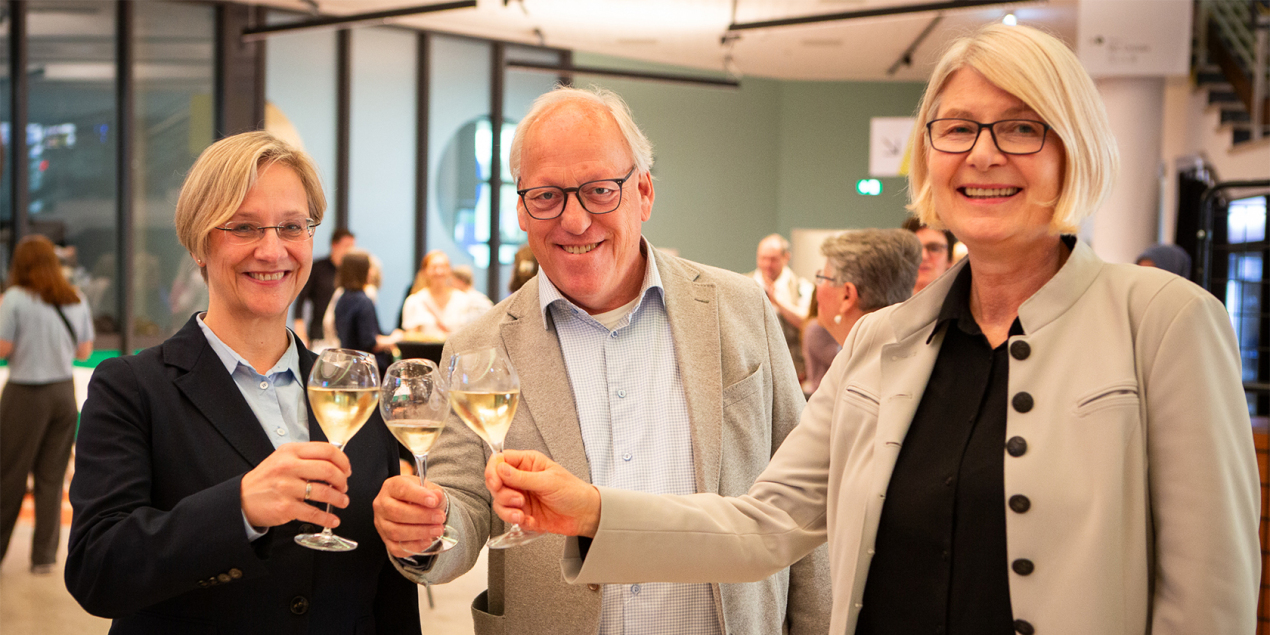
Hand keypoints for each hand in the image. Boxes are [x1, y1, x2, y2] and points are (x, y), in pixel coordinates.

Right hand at [240, 442, 350, 528]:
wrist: (242, 498)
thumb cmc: (266, 479)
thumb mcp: (282, 458)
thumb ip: (306, 456)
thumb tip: (335, 461)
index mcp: (291, 451)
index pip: (326, 450)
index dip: (343, 460)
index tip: (347, 469)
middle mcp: (289, 467)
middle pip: (329, 470)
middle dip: (343, 480)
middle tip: (344, 486)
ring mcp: (287, 487)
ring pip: (324, 492)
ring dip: (339, 498)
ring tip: (342, 501)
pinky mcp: (286, 507)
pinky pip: (314, 513)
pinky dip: (327, 518)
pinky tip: (333, 519)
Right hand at [373, 475, 448, 557]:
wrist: (413, 506)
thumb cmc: (419, 496)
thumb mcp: (427, 488)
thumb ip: (433, 491)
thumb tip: (437, 497)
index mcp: (391, 487)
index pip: (402, 490)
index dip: (419, 496)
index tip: (434, 502)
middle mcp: (382, 504)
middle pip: (397, 512)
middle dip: (422, 517)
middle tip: (440, 518)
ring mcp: (381, 523)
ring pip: (396, 532)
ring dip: (420, 533)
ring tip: (437, 530)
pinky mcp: (385, 539)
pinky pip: (396, 548)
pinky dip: (413, 547)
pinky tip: (427, 541)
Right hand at [486, 450, 600, 536]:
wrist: (584, 515)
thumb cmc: (573, 491)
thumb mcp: (548, 481)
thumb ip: (522, 477)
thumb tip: (500, 469)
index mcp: (528, 463)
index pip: (500, 460)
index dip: (494, 471)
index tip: (496, 482)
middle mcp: (521, 478)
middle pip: (495, 482)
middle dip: (503, 494)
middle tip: (518, 499)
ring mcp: (521, 496)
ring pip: (499, 501)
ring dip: (508, 510)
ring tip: (522, 513)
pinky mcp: (523, 512)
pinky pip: (509, 517)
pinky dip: (518, 521)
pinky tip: (531, 520)